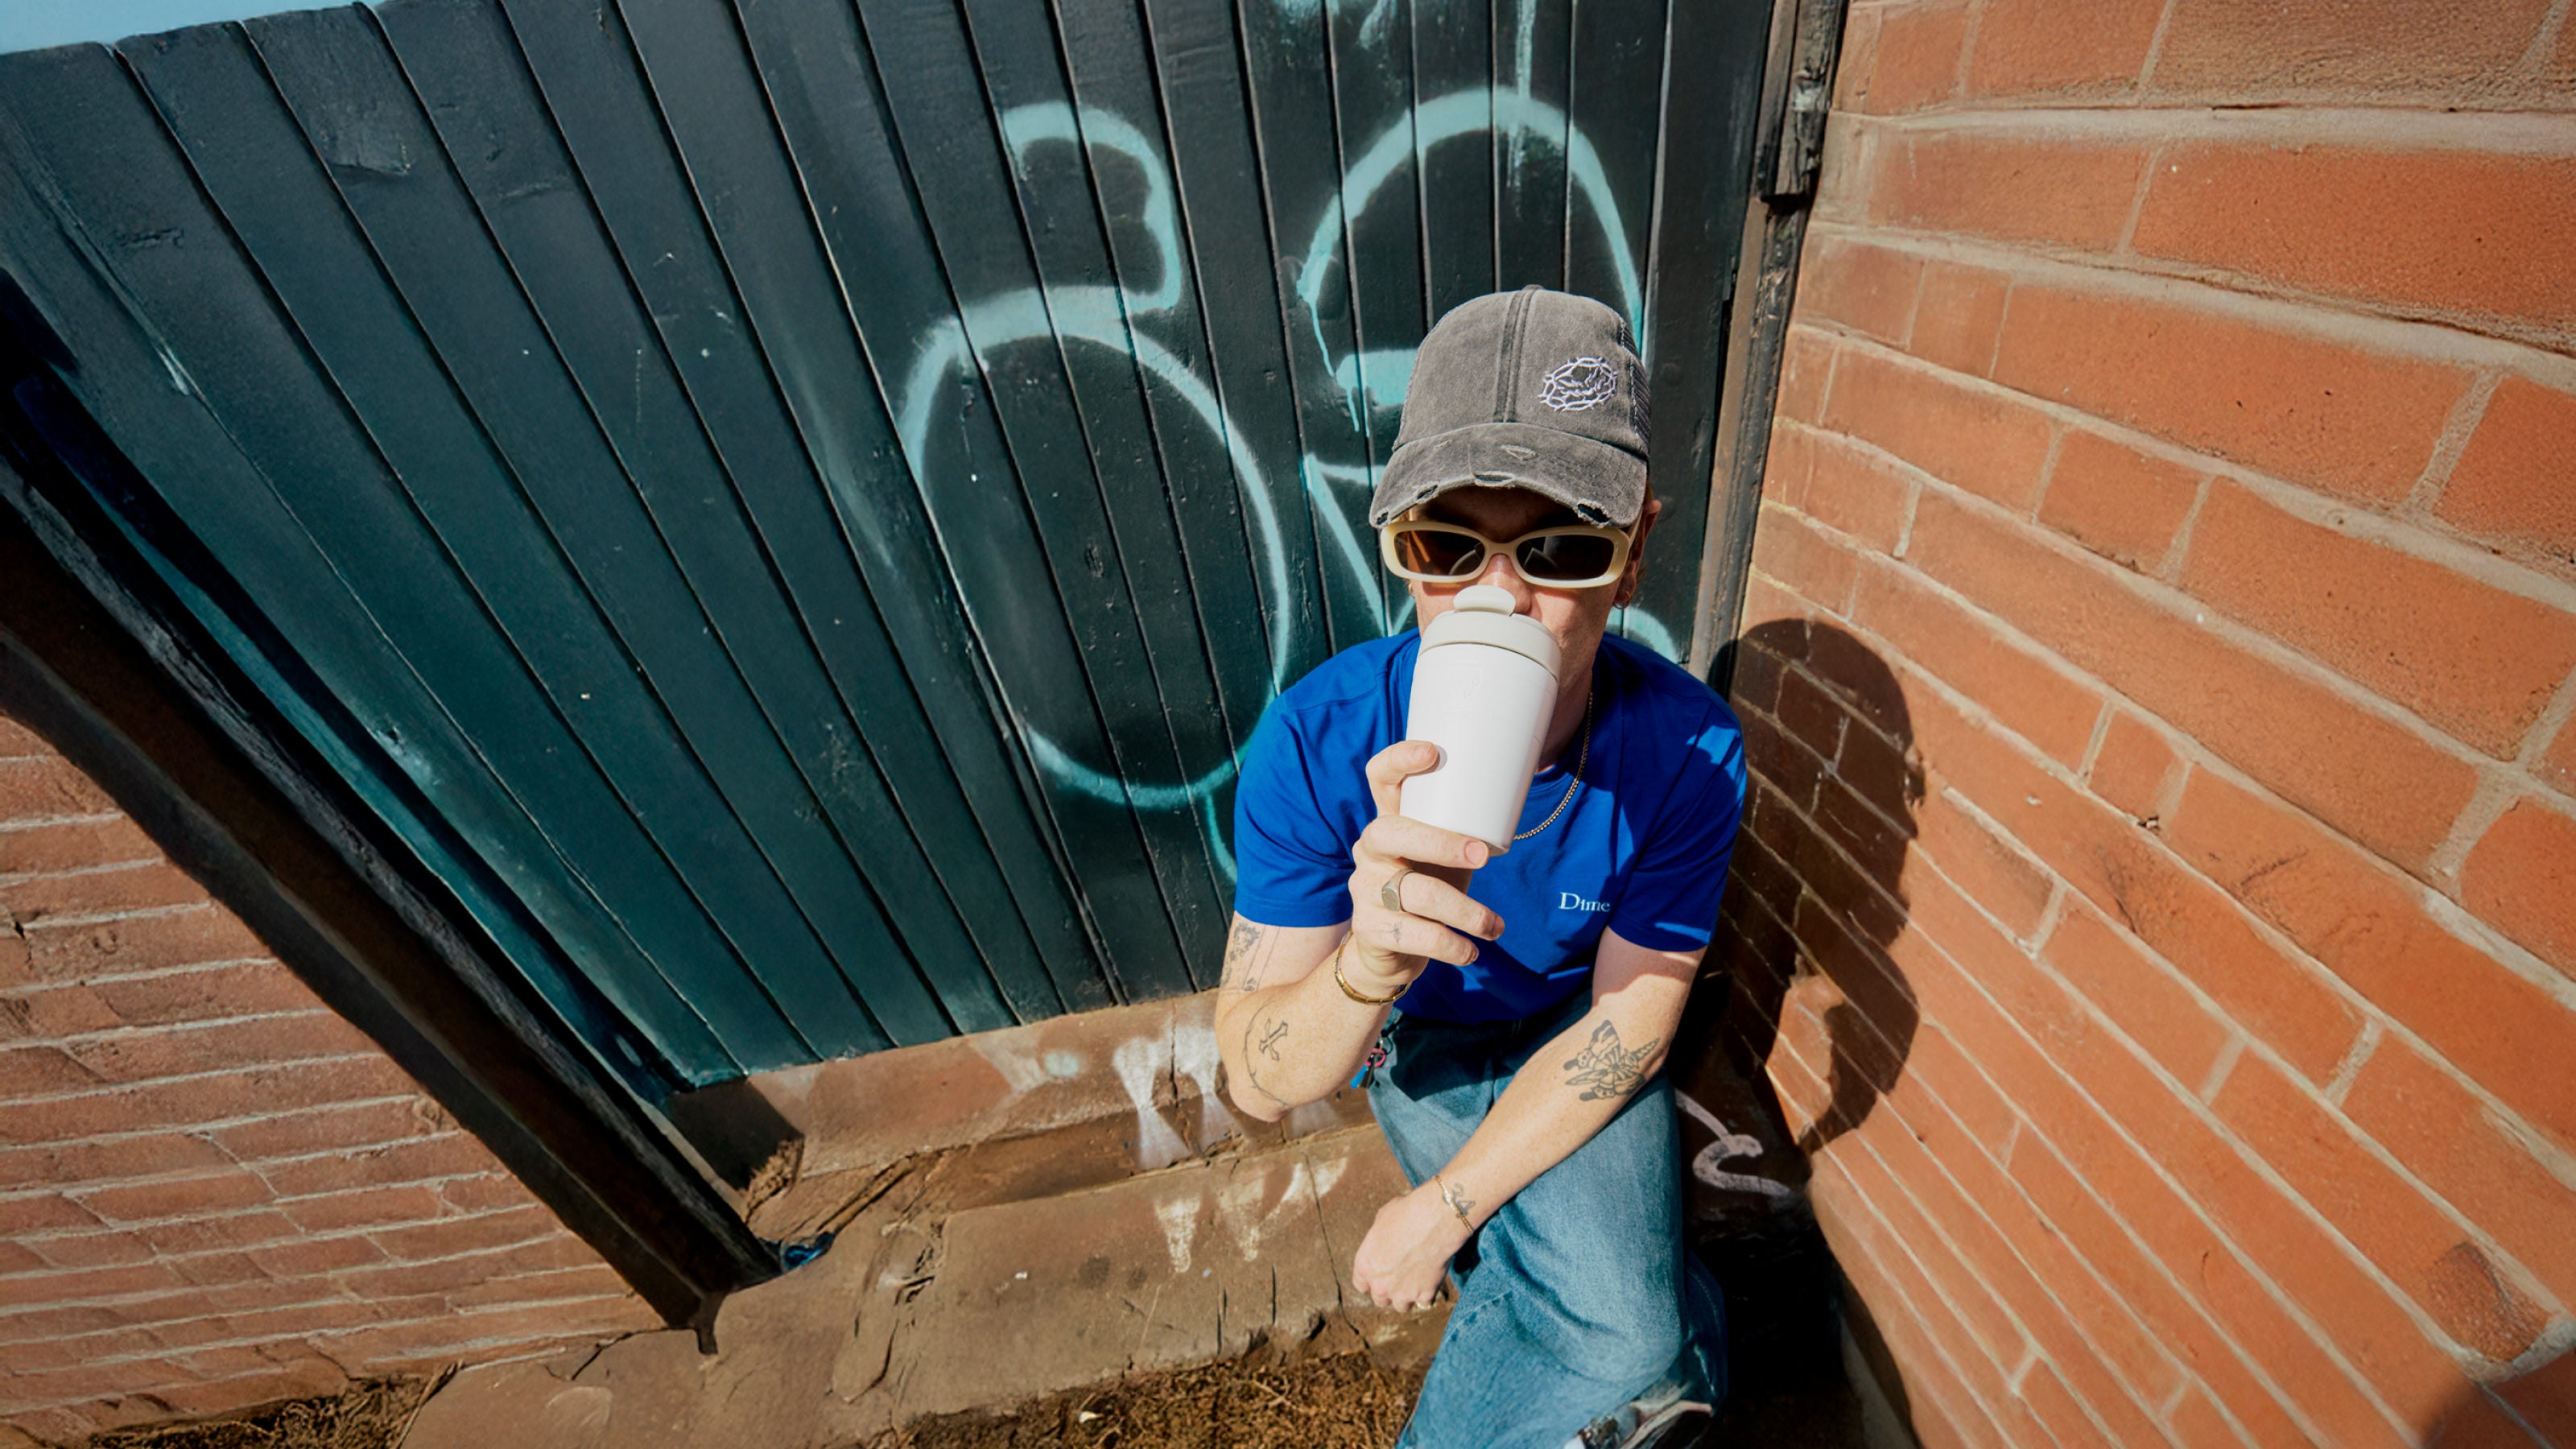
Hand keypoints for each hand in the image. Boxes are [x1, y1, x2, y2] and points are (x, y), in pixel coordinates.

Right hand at [1346, 741, 1507, 989]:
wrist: (1388, 951)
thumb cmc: (1428, 888)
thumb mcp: (1442, 856)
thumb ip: (1464, 830)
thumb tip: (1520, 796)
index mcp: (1389, 822)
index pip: (1380, 778)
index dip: (1399, 760)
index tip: (1433, 752)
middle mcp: (1370, 850)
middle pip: (1392, 833)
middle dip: (1441, 843)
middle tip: (1483, 856)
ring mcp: (1364, 889)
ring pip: (1414, 893)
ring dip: (1465, 911)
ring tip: (1494, 927)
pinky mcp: (1368, 928)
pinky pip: (1414, 934)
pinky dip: (1451, 945)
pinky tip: (1471, 951)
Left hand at [1350, 1180, 1474, 1310]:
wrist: (1433, 1220)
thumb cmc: (1406, 1213)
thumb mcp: (1382, 1220)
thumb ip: (1378, 1239)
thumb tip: (1384, 1240)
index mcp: (1365, 1265)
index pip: (1361, 1284)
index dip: (1370, 1280)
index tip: (1379, 1276)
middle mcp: (1380, 1284)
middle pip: (1380, 1299)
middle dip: (1389, 1290)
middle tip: (1400, 1278)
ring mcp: (1402, 1293)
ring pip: (1401, 1306)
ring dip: (1407, 1296)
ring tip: (1416, 1281)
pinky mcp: (1424, 1295)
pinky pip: (1425, 1302)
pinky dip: (1428, 1293)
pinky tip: (1432, 1280)